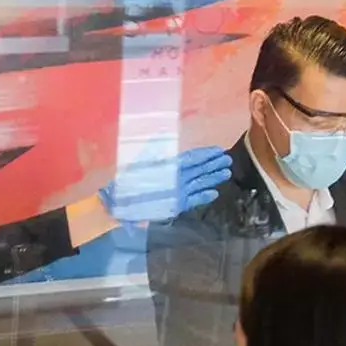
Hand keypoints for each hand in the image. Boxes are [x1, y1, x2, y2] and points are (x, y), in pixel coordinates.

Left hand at [98, 145, 231, 222]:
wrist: (116, 206)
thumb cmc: (125, 185)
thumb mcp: (137, 167)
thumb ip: (150, 156)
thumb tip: (159, 139)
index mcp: (167, 167)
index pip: (189, 159)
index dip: (204, 155)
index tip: (218, 151)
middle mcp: (174, 178)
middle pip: (198, 169)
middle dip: (213, 164)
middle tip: (229, 160)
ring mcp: (176, 192)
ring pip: (198, 183)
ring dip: (212, 179)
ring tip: (227, 174)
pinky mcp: (175, 206)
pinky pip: (191, 200)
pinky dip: (202, 197)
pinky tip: (214, 194)